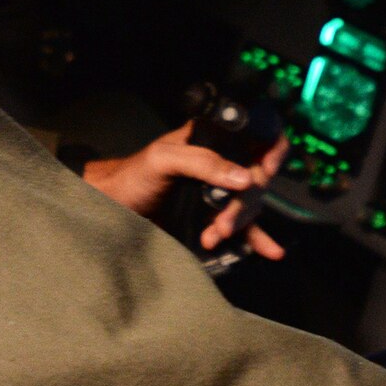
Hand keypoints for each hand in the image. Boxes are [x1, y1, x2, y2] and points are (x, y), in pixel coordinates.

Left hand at [81, 126, 290, 259]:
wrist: (113, 210)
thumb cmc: (133, 175)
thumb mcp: (164, 160)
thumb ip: (203, 162)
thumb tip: (245, 179)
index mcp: (213, 138)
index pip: (258, 134)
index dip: (271, 150)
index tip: (263, 172)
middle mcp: (222, 161)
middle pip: (257, 178)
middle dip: (243, 204)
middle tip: (220, 222)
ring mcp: (221, 190)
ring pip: (251, 204)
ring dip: (238, 223)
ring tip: (213, 236)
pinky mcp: (216, 216)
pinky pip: (245, 226)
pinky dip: (259, 238)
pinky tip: (272, 251)